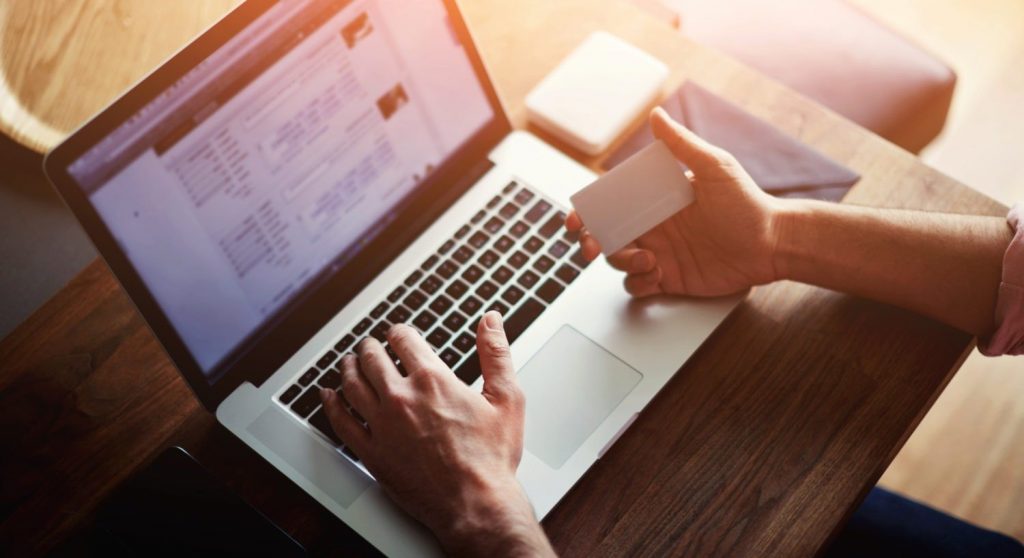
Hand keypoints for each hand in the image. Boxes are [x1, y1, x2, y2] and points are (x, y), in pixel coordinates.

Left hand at [319, 312, 553, 556]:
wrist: (476, 504)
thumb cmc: (492, 457)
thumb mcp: (507, 399)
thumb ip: (496, 354)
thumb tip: (490, 321)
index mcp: (432, 379)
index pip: (404, 340)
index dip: (399, 332)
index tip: (398, 333)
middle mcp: (402, 398)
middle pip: (373, 359)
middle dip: (371, 347)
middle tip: (370, 345)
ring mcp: (382, 426)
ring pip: (352, 385)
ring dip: (348, 368)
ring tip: (349, 362)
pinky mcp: (372, 453)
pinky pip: (341, 423)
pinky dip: (331, 405)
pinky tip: (328, 396)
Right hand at [566, 107, 783, 296]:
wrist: (772, 243)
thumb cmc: (747, 202)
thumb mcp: (714, 166)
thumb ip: (682, 145)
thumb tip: (657, 115)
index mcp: (656, 200)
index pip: (612, 204)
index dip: (587, 211)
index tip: (576, 219)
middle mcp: (654, 226)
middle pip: (606, 235)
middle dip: (591, 242)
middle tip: (590, 248)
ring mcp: (660, 253)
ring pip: (618, 261)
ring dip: (622, 263)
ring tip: (649, 260)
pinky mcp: (670, 279)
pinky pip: (638, 285)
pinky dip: (638, 283)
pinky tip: (656, 276)